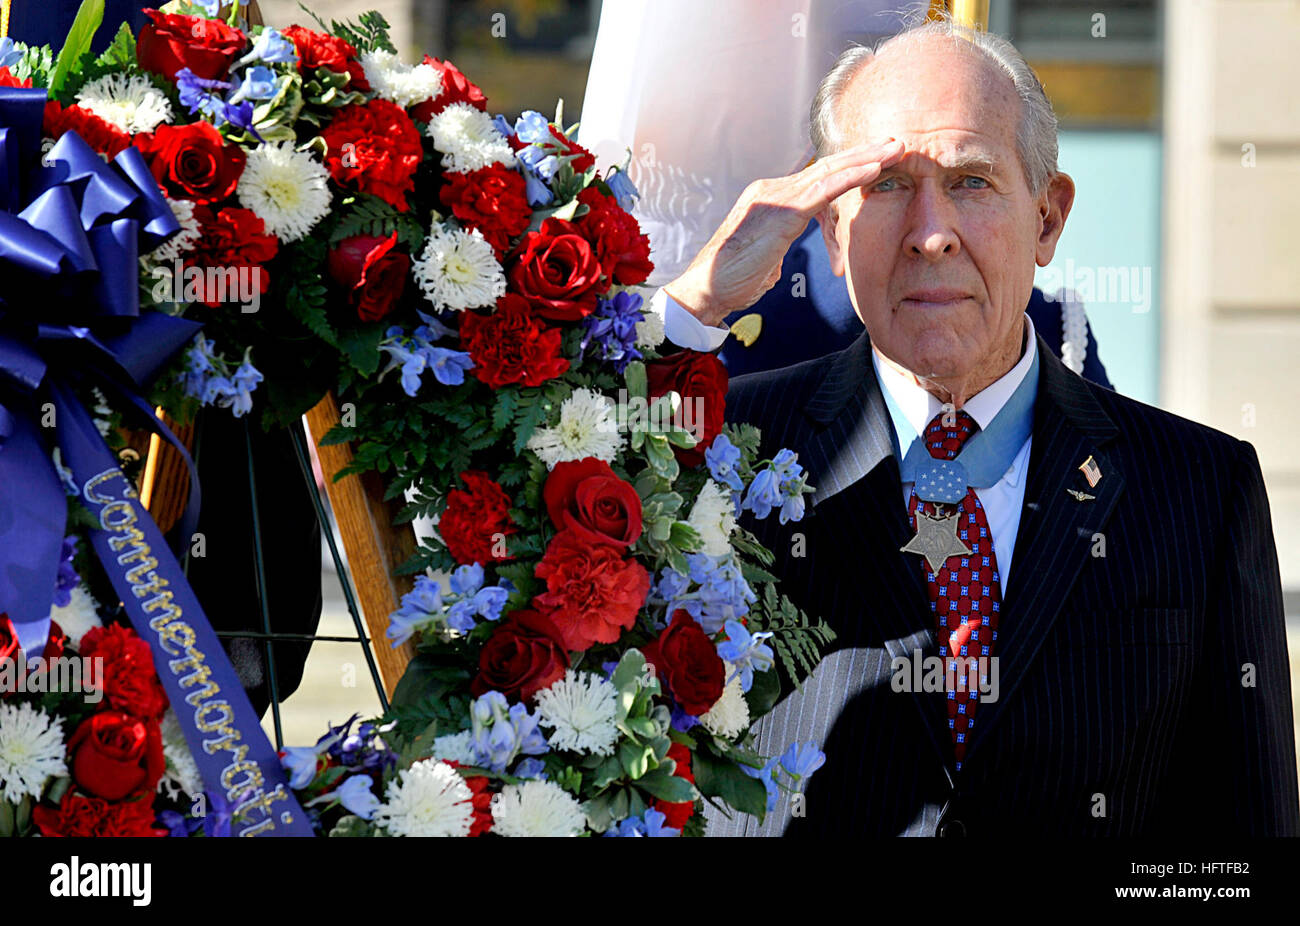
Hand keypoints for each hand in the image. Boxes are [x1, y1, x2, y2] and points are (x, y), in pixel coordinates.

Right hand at [664, 139, 905, 327]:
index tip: (876, 162)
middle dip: (863, 153)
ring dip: (867, 158)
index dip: (848, 168)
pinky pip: (824, 190)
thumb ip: (774, 250)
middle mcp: (773, 189)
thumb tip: (776, 262)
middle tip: (896, 141)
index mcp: (770, 198)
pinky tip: (875, 169)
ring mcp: (776, 197)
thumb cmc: (732, 280)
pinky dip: (852, 176)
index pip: (816, 178)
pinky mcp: (782, 212)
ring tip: (896, 149)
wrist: (706, 289)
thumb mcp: (762, 259)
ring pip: (830, 171)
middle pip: (826, 166)